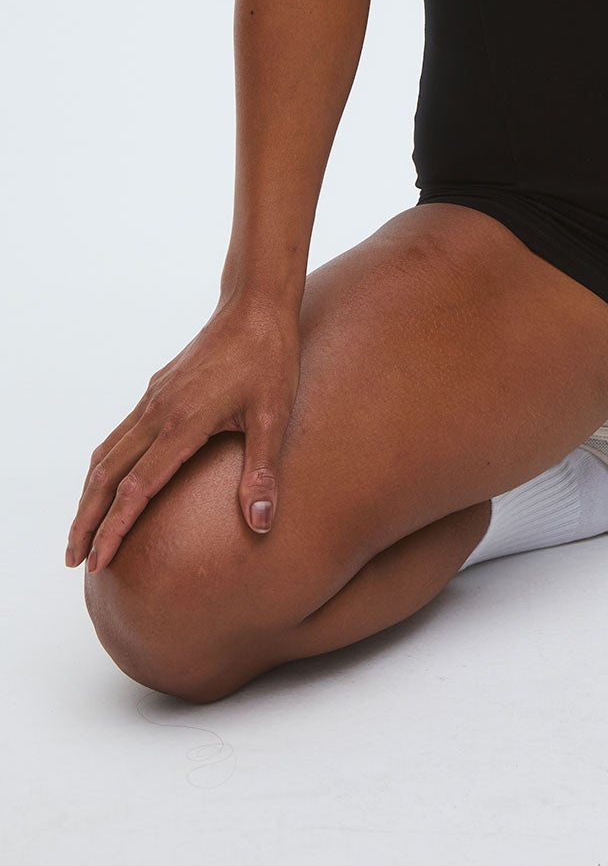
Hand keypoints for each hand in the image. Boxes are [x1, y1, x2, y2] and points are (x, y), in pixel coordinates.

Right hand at [66, 293, 300, 574]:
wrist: (254, 306)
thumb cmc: (269, 358)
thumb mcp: (275, 415)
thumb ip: (263, 471)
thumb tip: (261, 523)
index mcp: (182, 422)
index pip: (136, 488)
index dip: (114, 528)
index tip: (98, 560)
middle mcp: (158, 412)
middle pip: (106, 475)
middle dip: (87, 520)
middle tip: (75, 559)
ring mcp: (153, 399)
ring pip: (106, 454)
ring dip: (89, 495)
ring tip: (82, 532)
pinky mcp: (157, 390)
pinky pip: (119, 436)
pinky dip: (104, 467)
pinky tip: (108, 484)